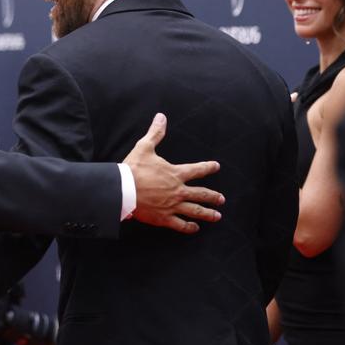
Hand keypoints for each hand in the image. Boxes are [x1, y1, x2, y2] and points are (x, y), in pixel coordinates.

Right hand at [123, 113, 223, 233]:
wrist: (122, 190)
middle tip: (221, 199)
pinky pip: (180, 224)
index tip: (216, 166)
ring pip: (195, 211)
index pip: (197, 170)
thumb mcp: (144, 147)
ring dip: (208, 214)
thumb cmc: (133, 168)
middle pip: (202, 194)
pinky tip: (194, 228)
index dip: (208, 167)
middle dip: (213, 197)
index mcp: (175, 173)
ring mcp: (172, 206)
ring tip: (217, 216)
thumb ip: (155, 133)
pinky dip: (189, 227)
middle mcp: (178, 190)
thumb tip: (161, 117)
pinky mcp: (163, 218)